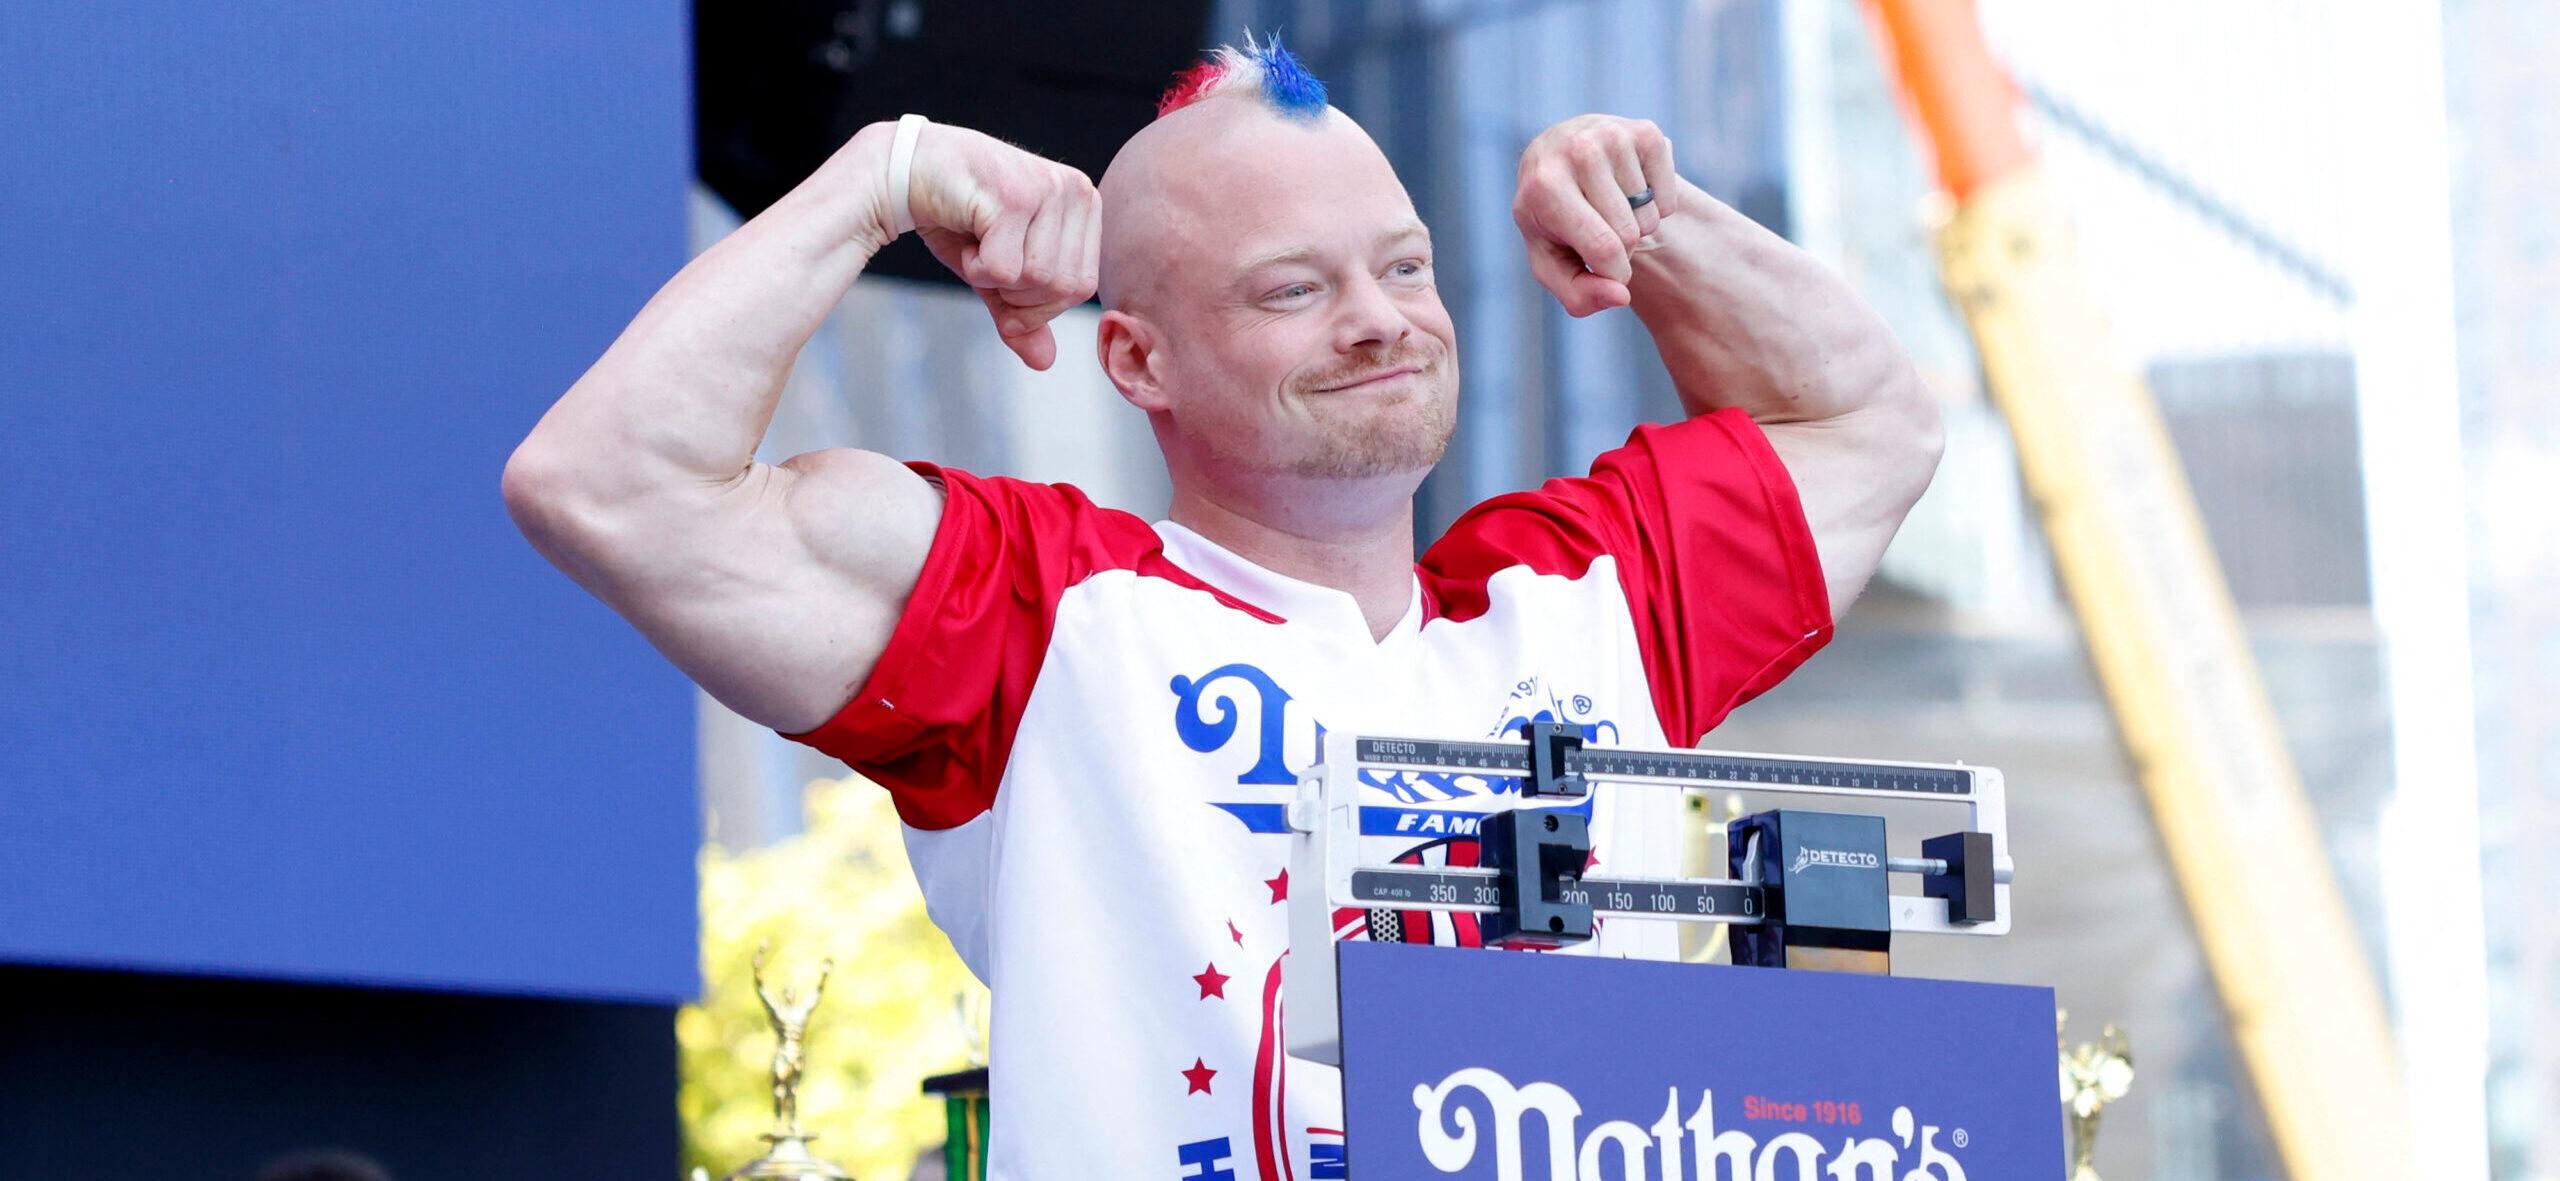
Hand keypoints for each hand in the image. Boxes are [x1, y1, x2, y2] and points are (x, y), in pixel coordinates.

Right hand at [897, 123, 1100, 369]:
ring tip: (978, 241)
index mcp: (1085, 203)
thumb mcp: (997, 272)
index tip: (1004, 276)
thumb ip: (1023, 314)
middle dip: (1018, 293)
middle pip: (1065, 289)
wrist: (906, 171)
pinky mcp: (1014, 197)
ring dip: (994, 278)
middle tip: (987, 257)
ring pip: (1038, 280)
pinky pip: (1005, 271)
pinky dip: (976, 268)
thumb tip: (1045, 362)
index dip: (1039, 303)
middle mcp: (1076, 190)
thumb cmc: (957, 217)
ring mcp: (1047, 190)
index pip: (1083, 288)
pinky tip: (966, 233)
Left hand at [1512, 115, 1678, 316]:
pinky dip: (1656, 206)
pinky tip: (1630, 191)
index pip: (1603, 248)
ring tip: (1611, 208)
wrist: (1558, 156)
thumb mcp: (1551, 263)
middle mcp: (1579, 151)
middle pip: (1629, 233)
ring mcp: (1614, 135)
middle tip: (1600, 231)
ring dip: (1637, 225)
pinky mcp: (1645, 131)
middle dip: (1622, 248)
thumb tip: (1621, 295)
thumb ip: (1579, 295)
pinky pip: (1669, 198)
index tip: (1605, 272)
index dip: (1614, 274)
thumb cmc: (1552, 220)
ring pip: (1650, 216)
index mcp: (1545, 186)